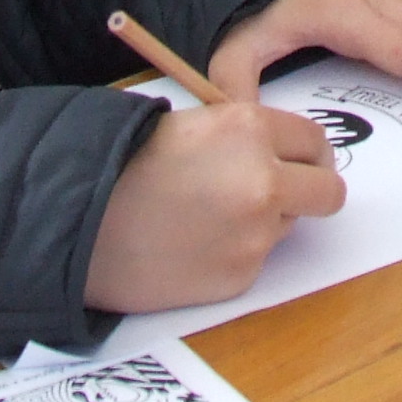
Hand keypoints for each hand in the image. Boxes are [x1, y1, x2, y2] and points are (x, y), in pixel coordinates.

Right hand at [83, 102, 344, 311]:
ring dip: (264, 222)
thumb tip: (278, 152)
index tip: (299, 163)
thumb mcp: (186, 124)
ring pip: (288, 227)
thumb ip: (241, 136)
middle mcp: (264, 182)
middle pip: (327, 191)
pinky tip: (190, 245)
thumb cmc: (119, 166)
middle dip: (310, 191)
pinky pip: (255, 261)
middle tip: (281, 193)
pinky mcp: (239, 278)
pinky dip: (233, 254)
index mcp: (249, 130)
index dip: (305, 154)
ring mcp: (255, 235)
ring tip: (205, 218)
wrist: (74, 224)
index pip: (315, 142)